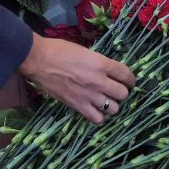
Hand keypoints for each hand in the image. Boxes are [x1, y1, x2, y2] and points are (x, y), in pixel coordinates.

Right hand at [16, 33, 134, 124]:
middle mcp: (99, 81)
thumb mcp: (83, 50)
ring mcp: (89, 95)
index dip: (130, 79)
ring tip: (104, 101)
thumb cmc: (58, 49)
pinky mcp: (78, 106)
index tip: (128, 81)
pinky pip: (98, 119)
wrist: (38, 59)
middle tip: (114, 90)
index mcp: (100, 63)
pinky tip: (94, 110)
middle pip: (123, 94)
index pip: (126, 74)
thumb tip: (106, 69)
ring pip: (114, 108)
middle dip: (121, 92)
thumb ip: (97, 61)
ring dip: (111, 105)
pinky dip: (99, 116)